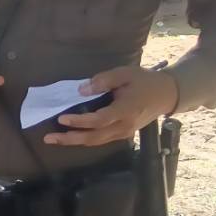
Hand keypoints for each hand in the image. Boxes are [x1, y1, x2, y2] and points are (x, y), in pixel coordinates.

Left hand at [45, 65, 178, 146]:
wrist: (167, 94)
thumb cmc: (145, 81)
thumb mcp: (125, 73)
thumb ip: (104, 80)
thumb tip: (82, 90)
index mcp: (126, 110)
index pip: (99, 120)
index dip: (80, 121)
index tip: (62, 118)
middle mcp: (124, 126)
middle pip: (94, 137)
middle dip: (70, 139)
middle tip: (49, 138)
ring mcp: (124, 133)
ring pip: (96, 141)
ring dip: (74, 141)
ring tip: (54, 139)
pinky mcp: (123, 134)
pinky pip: (101, 140)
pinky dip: (85, 139)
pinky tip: (71, 136)